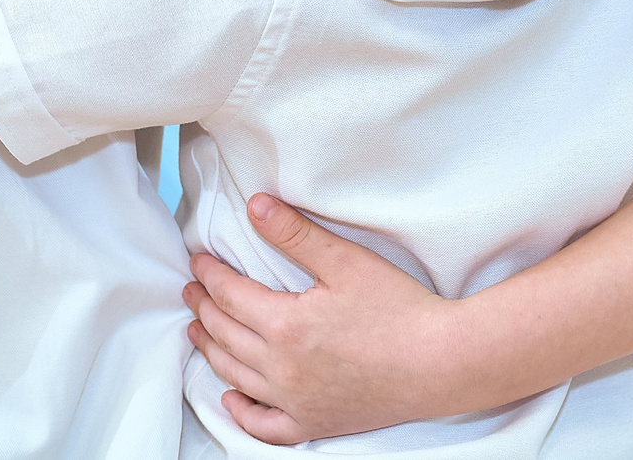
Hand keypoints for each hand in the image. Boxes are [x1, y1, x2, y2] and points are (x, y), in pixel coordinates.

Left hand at [185, 194, 464, 443]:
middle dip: (203, 308)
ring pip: (236, 376)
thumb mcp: (345, 261)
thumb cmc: (399, 309)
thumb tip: (255, 206)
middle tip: (192, 289)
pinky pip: (264, 426)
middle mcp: (281, 370)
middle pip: (225, 335)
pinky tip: (231, 398)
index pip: (230, 296)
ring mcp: (296, 402)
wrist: (440, 363)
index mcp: (285, 326)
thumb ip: (295, 234)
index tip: (198, 260)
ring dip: (210, 350)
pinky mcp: (315, 423)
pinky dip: (241, 412)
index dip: (210, 275)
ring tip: (199, 330)